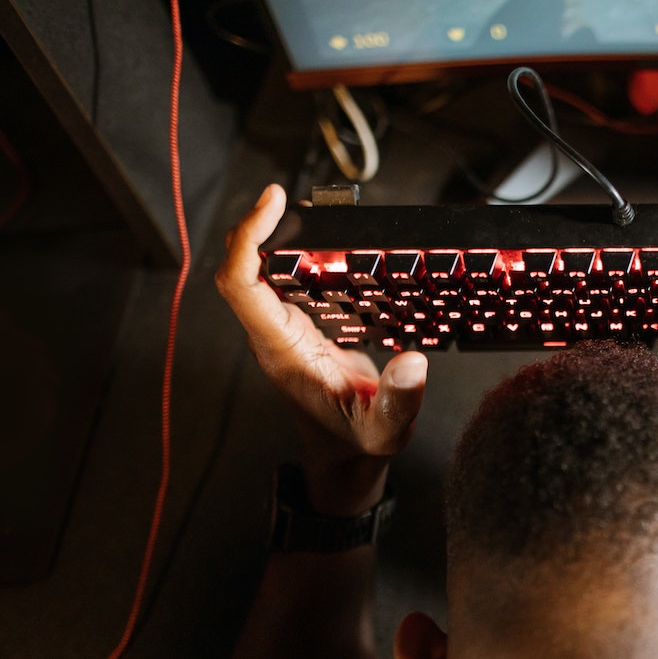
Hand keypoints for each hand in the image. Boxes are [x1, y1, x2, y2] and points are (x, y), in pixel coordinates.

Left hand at [216, 184, 426, 513]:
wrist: (345, 459)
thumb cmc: (357, 446)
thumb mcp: (385, 432)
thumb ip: (399, 401)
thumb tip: (413, 362)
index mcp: (282, 352)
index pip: (242, 286)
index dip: (247, 238)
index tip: (272, 203)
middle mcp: (274, 335)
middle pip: (243, 268)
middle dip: (259, 225)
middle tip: (293, 198)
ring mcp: (283, 330)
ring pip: (260, 271)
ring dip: (277, 237)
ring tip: (313, 212)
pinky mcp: (300, 327)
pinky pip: (285, 281)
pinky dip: (301, 255)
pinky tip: (332, 243)